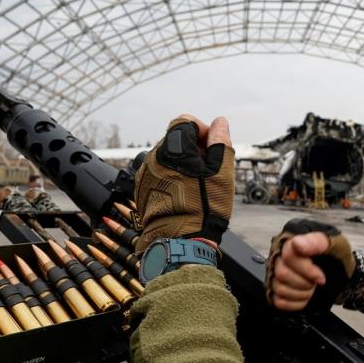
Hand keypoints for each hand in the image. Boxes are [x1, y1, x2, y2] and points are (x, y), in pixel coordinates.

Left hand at [134, 115, 234, 251]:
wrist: (181, 241)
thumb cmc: (204, 208)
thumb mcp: (221, 172)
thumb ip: (221, 142)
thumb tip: (219, 122)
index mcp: (173, 149)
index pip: (185, 121)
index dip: (202, 129)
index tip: (213, 147)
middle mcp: (153, 157)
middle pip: (175, 139)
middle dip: (194, 147)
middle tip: (210, 169)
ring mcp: (145, 174)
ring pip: (167, 156)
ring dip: (183, 162)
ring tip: (198, 183)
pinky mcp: (142, 189)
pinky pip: (158, 172)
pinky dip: (172, 175)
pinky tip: (184, 192)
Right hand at [265, 219, 356, 311]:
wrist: (341, 272)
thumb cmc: (336, 256)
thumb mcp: (335, 245)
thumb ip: (316, 241)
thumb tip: (297, 243)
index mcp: (291, 242)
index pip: (289, 256)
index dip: (307, 270)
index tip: (321, 277)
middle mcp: (279, 257)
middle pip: (282, 273)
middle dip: (305, 283)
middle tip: (318, 282)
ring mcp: (276, 274)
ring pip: (279, 288)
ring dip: (301, 293)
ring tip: (312, 289)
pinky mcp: (276, 291)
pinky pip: (279, 301)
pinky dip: (295, 303)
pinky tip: (305, 297)